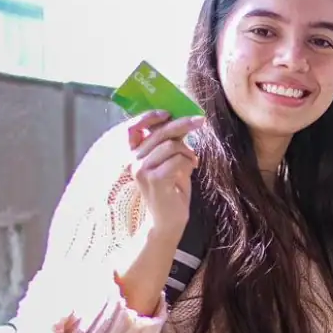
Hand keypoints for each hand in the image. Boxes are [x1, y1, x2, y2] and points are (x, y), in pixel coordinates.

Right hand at [127, 111, 204, 237]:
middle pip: (159, 133)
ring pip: (171, 145)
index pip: (133, 128)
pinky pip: (178, 160)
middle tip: (200, 120)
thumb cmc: (170, 191)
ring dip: (188, 152)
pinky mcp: (154, 179)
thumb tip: (182, 123)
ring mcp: (141, 169)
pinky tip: (190, 170)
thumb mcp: (169, 162)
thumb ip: (170, 145)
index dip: (149, 116)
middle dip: (183, 124)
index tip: (168, 112)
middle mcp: (132, 160)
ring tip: (192, 161)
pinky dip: (188, 163)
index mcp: (132, 154)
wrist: (167, 220)